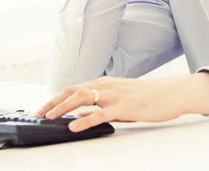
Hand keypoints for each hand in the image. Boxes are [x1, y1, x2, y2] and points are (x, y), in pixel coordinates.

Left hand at [34, 73, 208, 132]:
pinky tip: (74, 125)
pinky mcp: (123, 107)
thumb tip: (81, 113)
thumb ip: (100, 105)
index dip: (56, 98)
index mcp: (103, 83)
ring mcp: (114, 95)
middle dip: (53, 101)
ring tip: (50, 117)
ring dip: (63, 107)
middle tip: (39, 113)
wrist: (169, 93)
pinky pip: (100, 113)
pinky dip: (85, 119)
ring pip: (82, 98)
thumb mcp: (119, 98)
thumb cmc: (146, 97)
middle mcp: (105, 86)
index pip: (73, 88)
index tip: (43, 108)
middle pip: (72, 90)